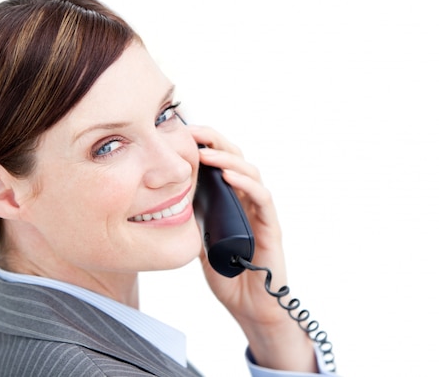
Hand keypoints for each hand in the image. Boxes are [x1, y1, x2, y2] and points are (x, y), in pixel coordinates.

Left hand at [189, 125, 316, 372]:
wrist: (249, 306)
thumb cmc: (228, 273)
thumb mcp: (200, 239)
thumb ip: (193, 218)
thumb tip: (168, 198)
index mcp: (230, 200)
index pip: (221, 163)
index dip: (205, 145)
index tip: (181, 133)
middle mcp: (247, 200)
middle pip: (236, 159)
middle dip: (215, 142)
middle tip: (192, 133)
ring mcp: (259, 212)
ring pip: (250, 173)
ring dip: (228, 159)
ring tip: (206, 153)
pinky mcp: (270, 227)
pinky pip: (262, 199)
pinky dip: (247, 184)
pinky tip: (229, 177)